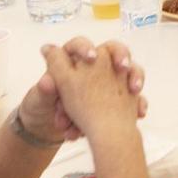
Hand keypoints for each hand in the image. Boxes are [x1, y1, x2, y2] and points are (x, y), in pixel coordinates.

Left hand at [17, 38, 148, 143]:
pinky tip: (138, 112)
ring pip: (128, 72)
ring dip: (134, 78)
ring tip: (135, 90)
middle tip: (123, 67)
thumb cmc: (41, 109)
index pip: (79, 45)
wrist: (48, 132)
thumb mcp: (38, 101)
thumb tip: (46, 81)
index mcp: (69, 63)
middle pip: (112, 53)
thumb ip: (43, 91)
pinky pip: (134, 96)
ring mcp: (107, 82)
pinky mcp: (117, 98)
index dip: (85, 48)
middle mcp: (91, 68)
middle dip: (121, 58)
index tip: (91, 57)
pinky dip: (138, 102)